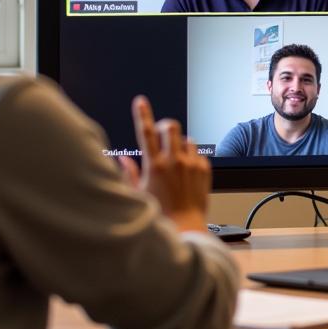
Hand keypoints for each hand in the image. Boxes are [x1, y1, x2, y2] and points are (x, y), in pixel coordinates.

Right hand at [129, 95, 209, 231]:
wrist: (185, 226)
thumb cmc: (160, 214)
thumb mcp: (138, 193)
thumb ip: (130, 173)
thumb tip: (123, 159)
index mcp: (155, 166)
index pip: (146, 132)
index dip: (142, 114)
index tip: (140, 102)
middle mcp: (174, 161)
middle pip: (171, 126)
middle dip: (164, 126)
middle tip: (161, 136)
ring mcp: (191, 164)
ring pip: (186, 139)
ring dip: (179, 144)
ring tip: (175, 161)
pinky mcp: (204, 169)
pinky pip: (198, 153)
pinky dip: (191, 158)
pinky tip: (186, 173)